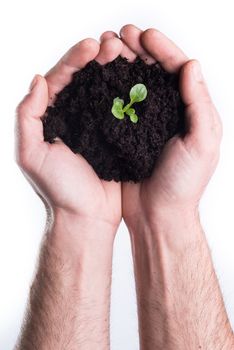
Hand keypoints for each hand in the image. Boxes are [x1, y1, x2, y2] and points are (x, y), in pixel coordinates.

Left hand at [16, 37, 124, 229]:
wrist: (86, 216)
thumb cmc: (58, 189)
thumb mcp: (30, 154)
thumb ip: (27, 116)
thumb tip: (38, 80)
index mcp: (50, 118)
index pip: (59, 79)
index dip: (74, 59)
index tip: (92, 46)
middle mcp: (71, 117)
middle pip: (83, 79)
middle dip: (96, 58)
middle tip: (113, 44)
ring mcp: (93, 125)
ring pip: (102, 90)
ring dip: (113, 70)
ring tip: (126, 54)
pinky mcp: (113, 136)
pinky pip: (119, 109)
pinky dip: (126, 92)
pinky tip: (136, 80)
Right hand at [104, 25, 221, 227]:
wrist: (157, 214)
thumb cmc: (183, 184)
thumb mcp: (202, 144)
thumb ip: (198, 104)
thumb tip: (191, 65)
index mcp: (189, 111)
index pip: (178, 70)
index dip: (162, 50)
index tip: (144, 35)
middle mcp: (167, 113)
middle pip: (154, 72)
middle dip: (138, 51)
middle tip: (120, 35)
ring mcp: (145, 123)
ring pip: (134, 85)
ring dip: (122, 65)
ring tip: (107, 48)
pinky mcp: (126, 135)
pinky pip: (118, 106)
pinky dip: (110, 89)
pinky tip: (99, 78)